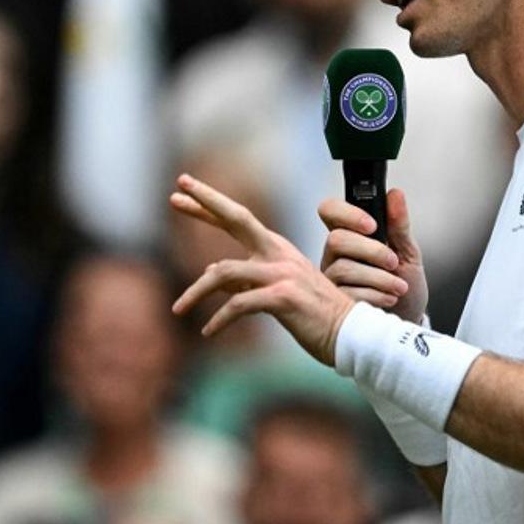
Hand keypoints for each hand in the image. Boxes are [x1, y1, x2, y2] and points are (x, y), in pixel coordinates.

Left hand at [169, 174, 354, 365]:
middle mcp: (278, 253)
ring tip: (178, 308)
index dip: (210, 203)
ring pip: (223, 271)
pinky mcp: (283, 297)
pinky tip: (208, 332)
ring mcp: (282, 272)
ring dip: (194, 291)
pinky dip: (218, 320)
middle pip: (237, 218)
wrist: (350, 334)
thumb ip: (244, 278)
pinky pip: (237, 304)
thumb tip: (208, 272)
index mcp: (277, 249)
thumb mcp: (277, 291)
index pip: (238, 218)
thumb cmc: (314, 315)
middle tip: (174, 196)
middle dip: (204, 204)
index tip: (183, 190)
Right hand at [318, 188, 428, 323]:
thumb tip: (396, 195)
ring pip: (343, 268)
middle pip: (336, 239)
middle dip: (371, 251)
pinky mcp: (335, 302)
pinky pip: (347, 293)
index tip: (372, 225)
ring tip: (398, 286)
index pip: (330, 211)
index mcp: (351, 234)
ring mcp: (332, 278)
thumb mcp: (409, 252)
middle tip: (393, 262)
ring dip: (378, 277)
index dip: (346, 213)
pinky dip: (375, 295)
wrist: (409, 317)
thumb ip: (400, 225)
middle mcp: (336, 254)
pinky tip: (388, 298)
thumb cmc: (406, 283)